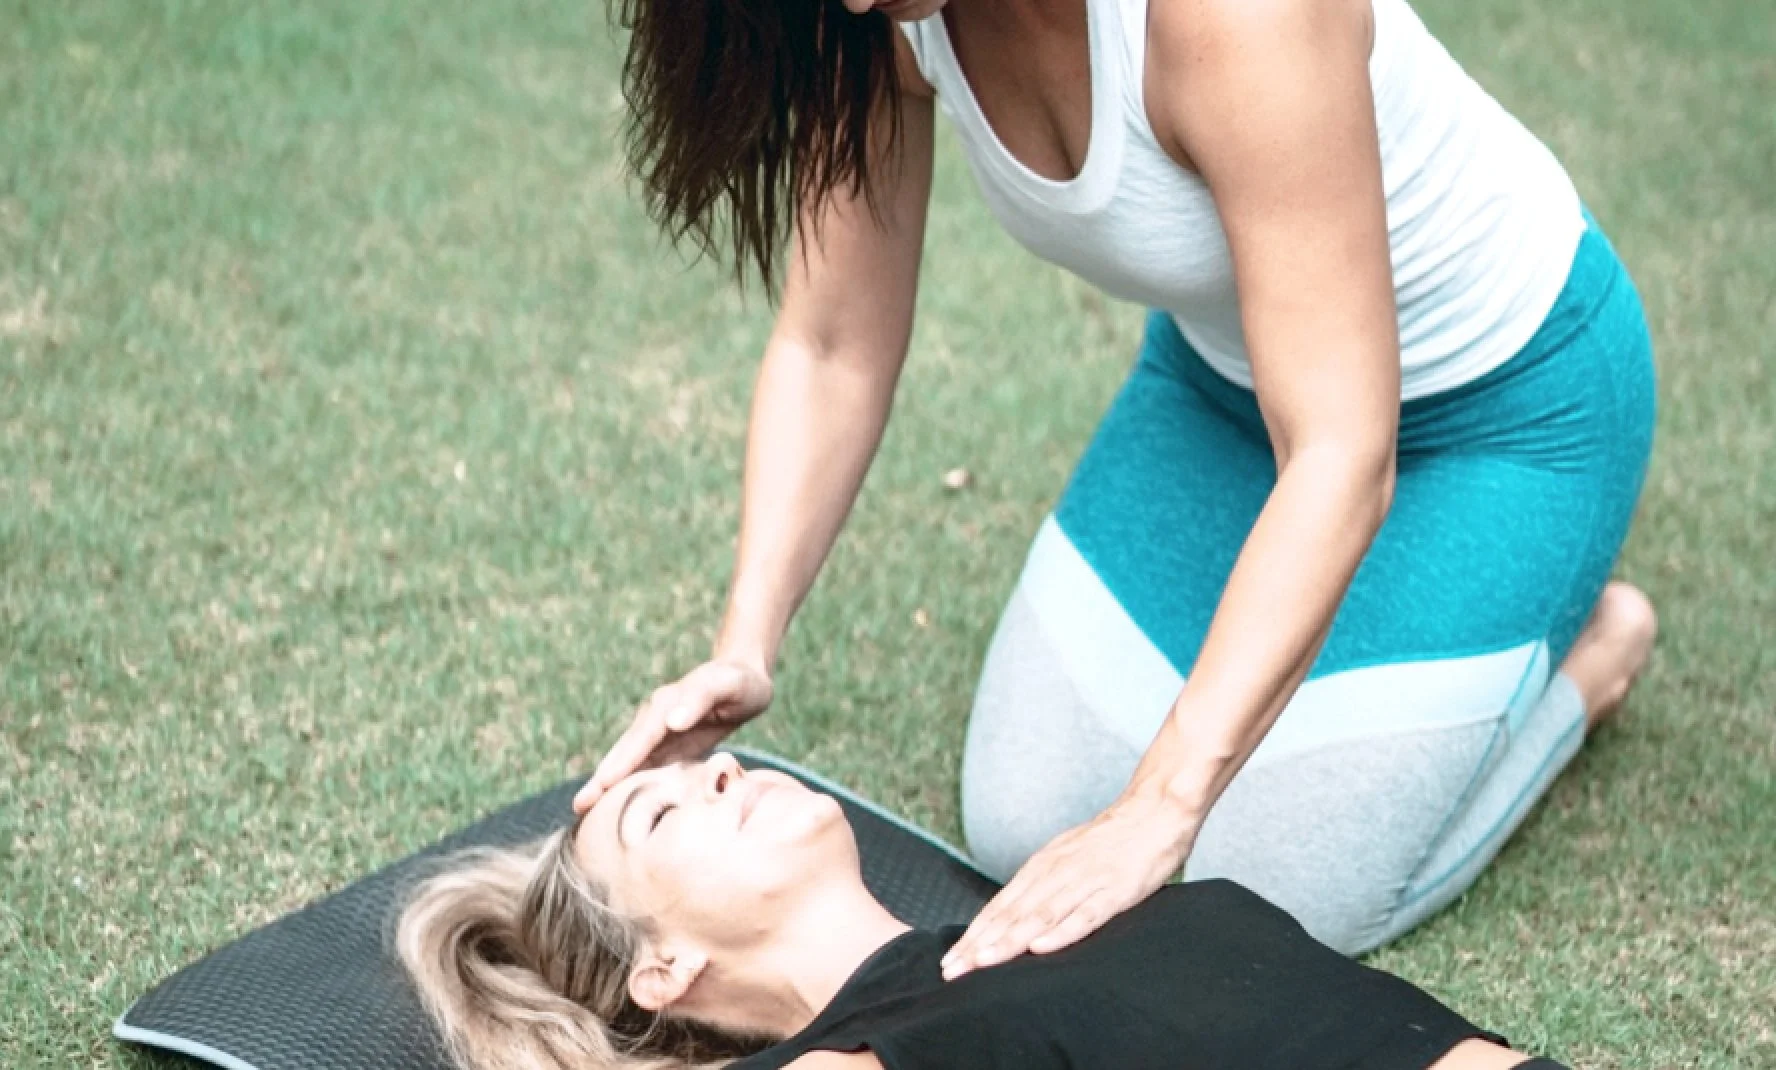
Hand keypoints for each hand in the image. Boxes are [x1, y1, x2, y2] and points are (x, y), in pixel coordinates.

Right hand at [573, 658, 773, 812]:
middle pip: (625, 752)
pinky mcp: (669, 746)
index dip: (621, 762)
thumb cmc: (738, 681)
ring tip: (585, 811)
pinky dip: (631, 785)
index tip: (602, 783)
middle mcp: (655, 720)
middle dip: (602, 778)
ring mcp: (659, 734)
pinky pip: (647, 768)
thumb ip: (698, 698)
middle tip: (579, 806)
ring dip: (608, 786)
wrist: (746, 679)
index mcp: (665, 706)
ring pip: (630, 763)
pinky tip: (619, 805)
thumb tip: (672, 721)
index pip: (639, 739)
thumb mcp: (724, 684)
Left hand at [940, 791, 1194, 979]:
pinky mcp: (1117, 890)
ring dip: (1009, 940)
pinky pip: (1087, 914)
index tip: (950, 962)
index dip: (974, 935)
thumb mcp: (1068, 859)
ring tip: (983, 962)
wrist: (1155, 810)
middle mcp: (1056, 873)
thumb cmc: (1111, 842)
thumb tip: (1015, 917)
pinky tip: (1041, 948)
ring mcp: (1085, 881)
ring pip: (1040, 915)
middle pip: (1011, 914)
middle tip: (952, 971)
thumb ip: (1044, 886)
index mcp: (1042, 868)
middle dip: (979, 944)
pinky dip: (1062, 931)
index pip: (1000, 907)